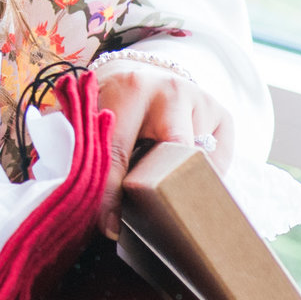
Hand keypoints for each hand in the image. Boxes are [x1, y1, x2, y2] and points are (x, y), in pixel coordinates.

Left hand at [91, 63, 232, 240]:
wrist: (142, 72)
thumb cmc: (110, 102)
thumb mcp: (91, 114)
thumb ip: (84, 146)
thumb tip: (76, 196)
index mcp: (129, 89)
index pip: (118, 152)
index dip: (111, 194)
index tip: (109, 227)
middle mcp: (170, 91)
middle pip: (173, 157)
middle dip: (159, 191)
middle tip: (148, 219)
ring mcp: (202, 102)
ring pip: (198, 164)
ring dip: (180, 184)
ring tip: (163, 197)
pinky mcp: (224, 116)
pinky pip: (218, 165)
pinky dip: (202, 179)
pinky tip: (183, 176)